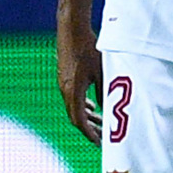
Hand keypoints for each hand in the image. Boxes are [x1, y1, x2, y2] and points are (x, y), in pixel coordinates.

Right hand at [56, 27, 104, 142]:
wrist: (71, 30)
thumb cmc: (88, 48)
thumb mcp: (102, 70)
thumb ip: (104, 91)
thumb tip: (109, 109)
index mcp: (72, 91)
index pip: (79, 120)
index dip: (89, 133)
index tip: (98, 143)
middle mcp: (65, 90)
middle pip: (75, 117)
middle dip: (89, 128)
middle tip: (101, 138)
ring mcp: (64, 83)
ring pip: (74, 107)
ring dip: (87, 117)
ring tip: (100, 123)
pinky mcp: (65, 77)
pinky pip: (73, 97)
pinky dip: (83, 105)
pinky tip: (92, 105)